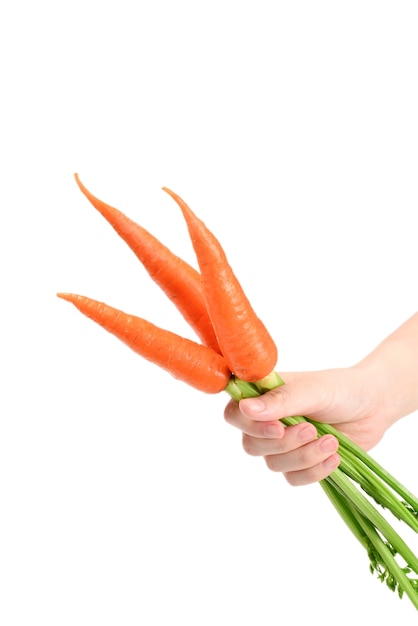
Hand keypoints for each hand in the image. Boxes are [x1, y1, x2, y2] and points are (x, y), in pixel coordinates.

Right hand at [224, 366, 390, 485]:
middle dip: (283, 443)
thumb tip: (245, 407)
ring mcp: (284, 444)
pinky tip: (334, 456)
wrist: (374, 406)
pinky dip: (314, 471)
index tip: (276, 427)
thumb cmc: (342, 389)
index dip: (248, 425)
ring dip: (304, 456)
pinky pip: (294, 478)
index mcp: (264, 396)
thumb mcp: (313, 390)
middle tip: (310, 430)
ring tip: (330, 440)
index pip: (235, 413)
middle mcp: (268, 421)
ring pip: (274, 464)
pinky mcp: (301, 463)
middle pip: (252, 444)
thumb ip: (280, 401)